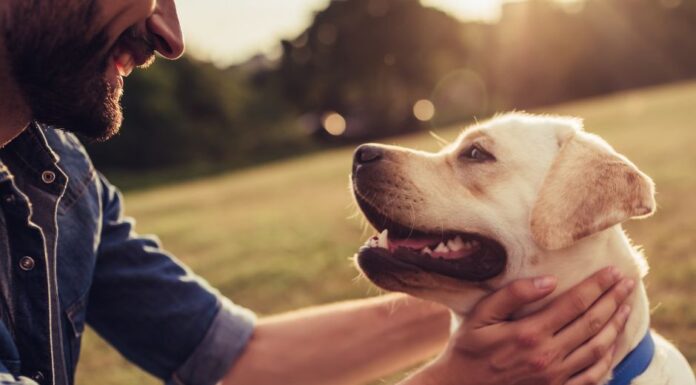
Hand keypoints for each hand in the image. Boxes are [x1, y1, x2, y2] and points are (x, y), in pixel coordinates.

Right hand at [404, 267, 633, 384]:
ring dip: (616, 325)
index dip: (597, 286)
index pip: (574, 303)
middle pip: (591, 323)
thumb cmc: (468, 348)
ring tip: (626, 306)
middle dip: (613, 300)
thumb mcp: (480, 316)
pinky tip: (613, 343)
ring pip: (597, 348)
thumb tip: (548, 280)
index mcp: (529, 333)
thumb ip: (512, 295)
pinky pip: (592, 375)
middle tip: (627, 282)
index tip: (613, 271)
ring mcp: (554, 377)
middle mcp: (547, 356)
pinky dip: (608, 358)